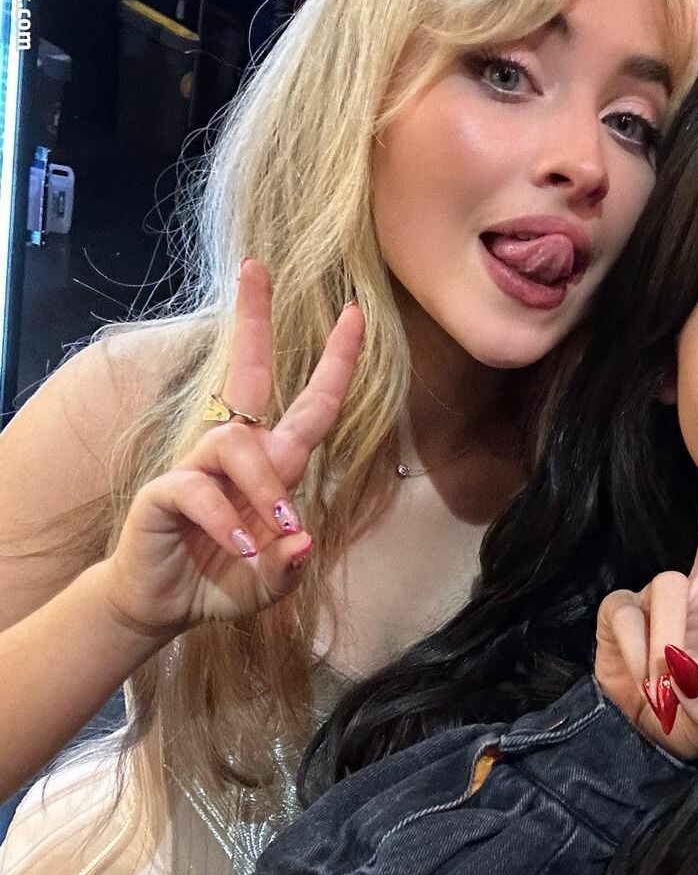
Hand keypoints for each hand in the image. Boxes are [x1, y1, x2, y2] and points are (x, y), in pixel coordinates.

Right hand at [102, 260, 364, 637]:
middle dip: (253, 320)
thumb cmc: (223, 580)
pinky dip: (226, 520)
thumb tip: (304, 539)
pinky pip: (198, 489)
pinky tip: (240, 547)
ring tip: (268, 535)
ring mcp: (196, 466)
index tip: (355, 314)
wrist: (165, 606)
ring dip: (261, 487)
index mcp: (271, 463)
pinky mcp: (165, 490)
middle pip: (247, 373)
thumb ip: (291, 565)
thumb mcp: (272, 581)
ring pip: (235, 443)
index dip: (335, 363)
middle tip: (256, 268)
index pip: (310, 405)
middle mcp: (235, 452)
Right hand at [595, 391, 697, 759]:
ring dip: (667, 652)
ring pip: (672, 592)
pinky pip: (633, 618)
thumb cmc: (691, 715)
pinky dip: (636, 658)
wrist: (637, 732)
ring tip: (662, 693)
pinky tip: (635, 677)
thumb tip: (679, 673)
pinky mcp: (622, 603)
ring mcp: (667, 593)